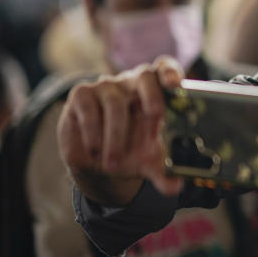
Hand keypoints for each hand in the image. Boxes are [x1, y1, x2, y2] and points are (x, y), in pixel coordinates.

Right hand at [59, 56, 184, 203]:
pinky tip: (95, 150)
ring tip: (113, 162)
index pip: (165, 69)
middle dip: (152, 95)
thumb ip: (165, 174)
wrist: (99, 161)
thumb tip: (176, 187)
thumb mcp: (151, 163)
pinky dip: (93, 132)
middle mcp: (133, 83)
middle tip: (156, 116)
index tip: (175, 84)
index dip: (171, 72)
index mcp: (157, 92)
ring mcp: (107, 87)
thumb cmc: (133, 151)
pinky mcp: (82, 95)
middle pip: (145, 75)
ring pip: (115, 102)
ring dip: (116, 135)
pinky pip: (88, 109)